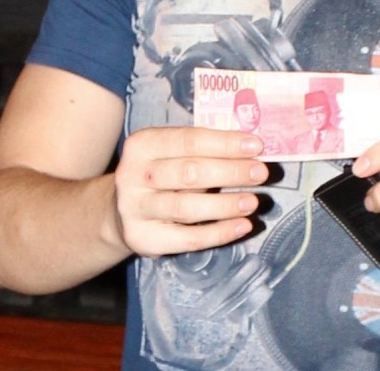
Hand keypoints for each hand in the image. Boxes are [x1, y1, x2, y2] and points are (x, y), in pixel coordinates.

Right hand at [113, 126, 267, 257]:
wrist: (118, 211)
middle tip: (261, 172)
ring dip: (225, 205)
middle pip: (188, 172)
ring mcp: (134, 209)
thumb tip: (251, 148)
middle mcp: (133, 175)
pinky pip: (186, 239)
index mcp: (143, 144)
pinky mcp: (142, 239)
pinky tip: (242, 226)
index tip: (256, 145)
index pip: (189, 140)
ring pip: (186, 207)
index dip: (225, 143)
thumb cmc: (160, 172)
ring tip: (253, 201)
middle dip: (229, 172)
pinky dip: (218, 233)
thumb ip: (203, 149)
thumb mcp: (171, 153)